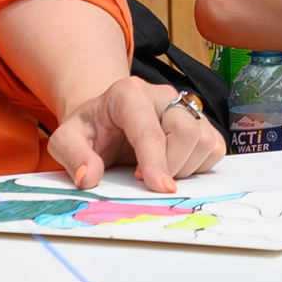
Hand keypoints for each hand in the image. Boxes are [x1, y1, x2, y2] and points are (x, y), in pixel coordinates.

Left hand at [47, 76, 227, 194]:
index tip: (161, 188)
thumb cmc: (89, 129)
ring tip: (156, 171)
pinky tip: (175, 166)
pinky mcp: (201, 121)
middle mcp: (162, 94)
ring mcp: (185, 106)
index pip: (150, 130)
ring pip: (205, 141)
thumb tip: (89, 177)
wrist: (106, 118)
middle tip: (143, 179)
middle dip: (171, 166)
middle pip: (187, 132)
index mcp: (128, 93)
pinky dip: (199, 165)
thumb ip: (73, 156)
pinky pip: (215, 147)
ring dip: (185, 168)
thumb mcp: (65, 139)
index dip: (157, 161)